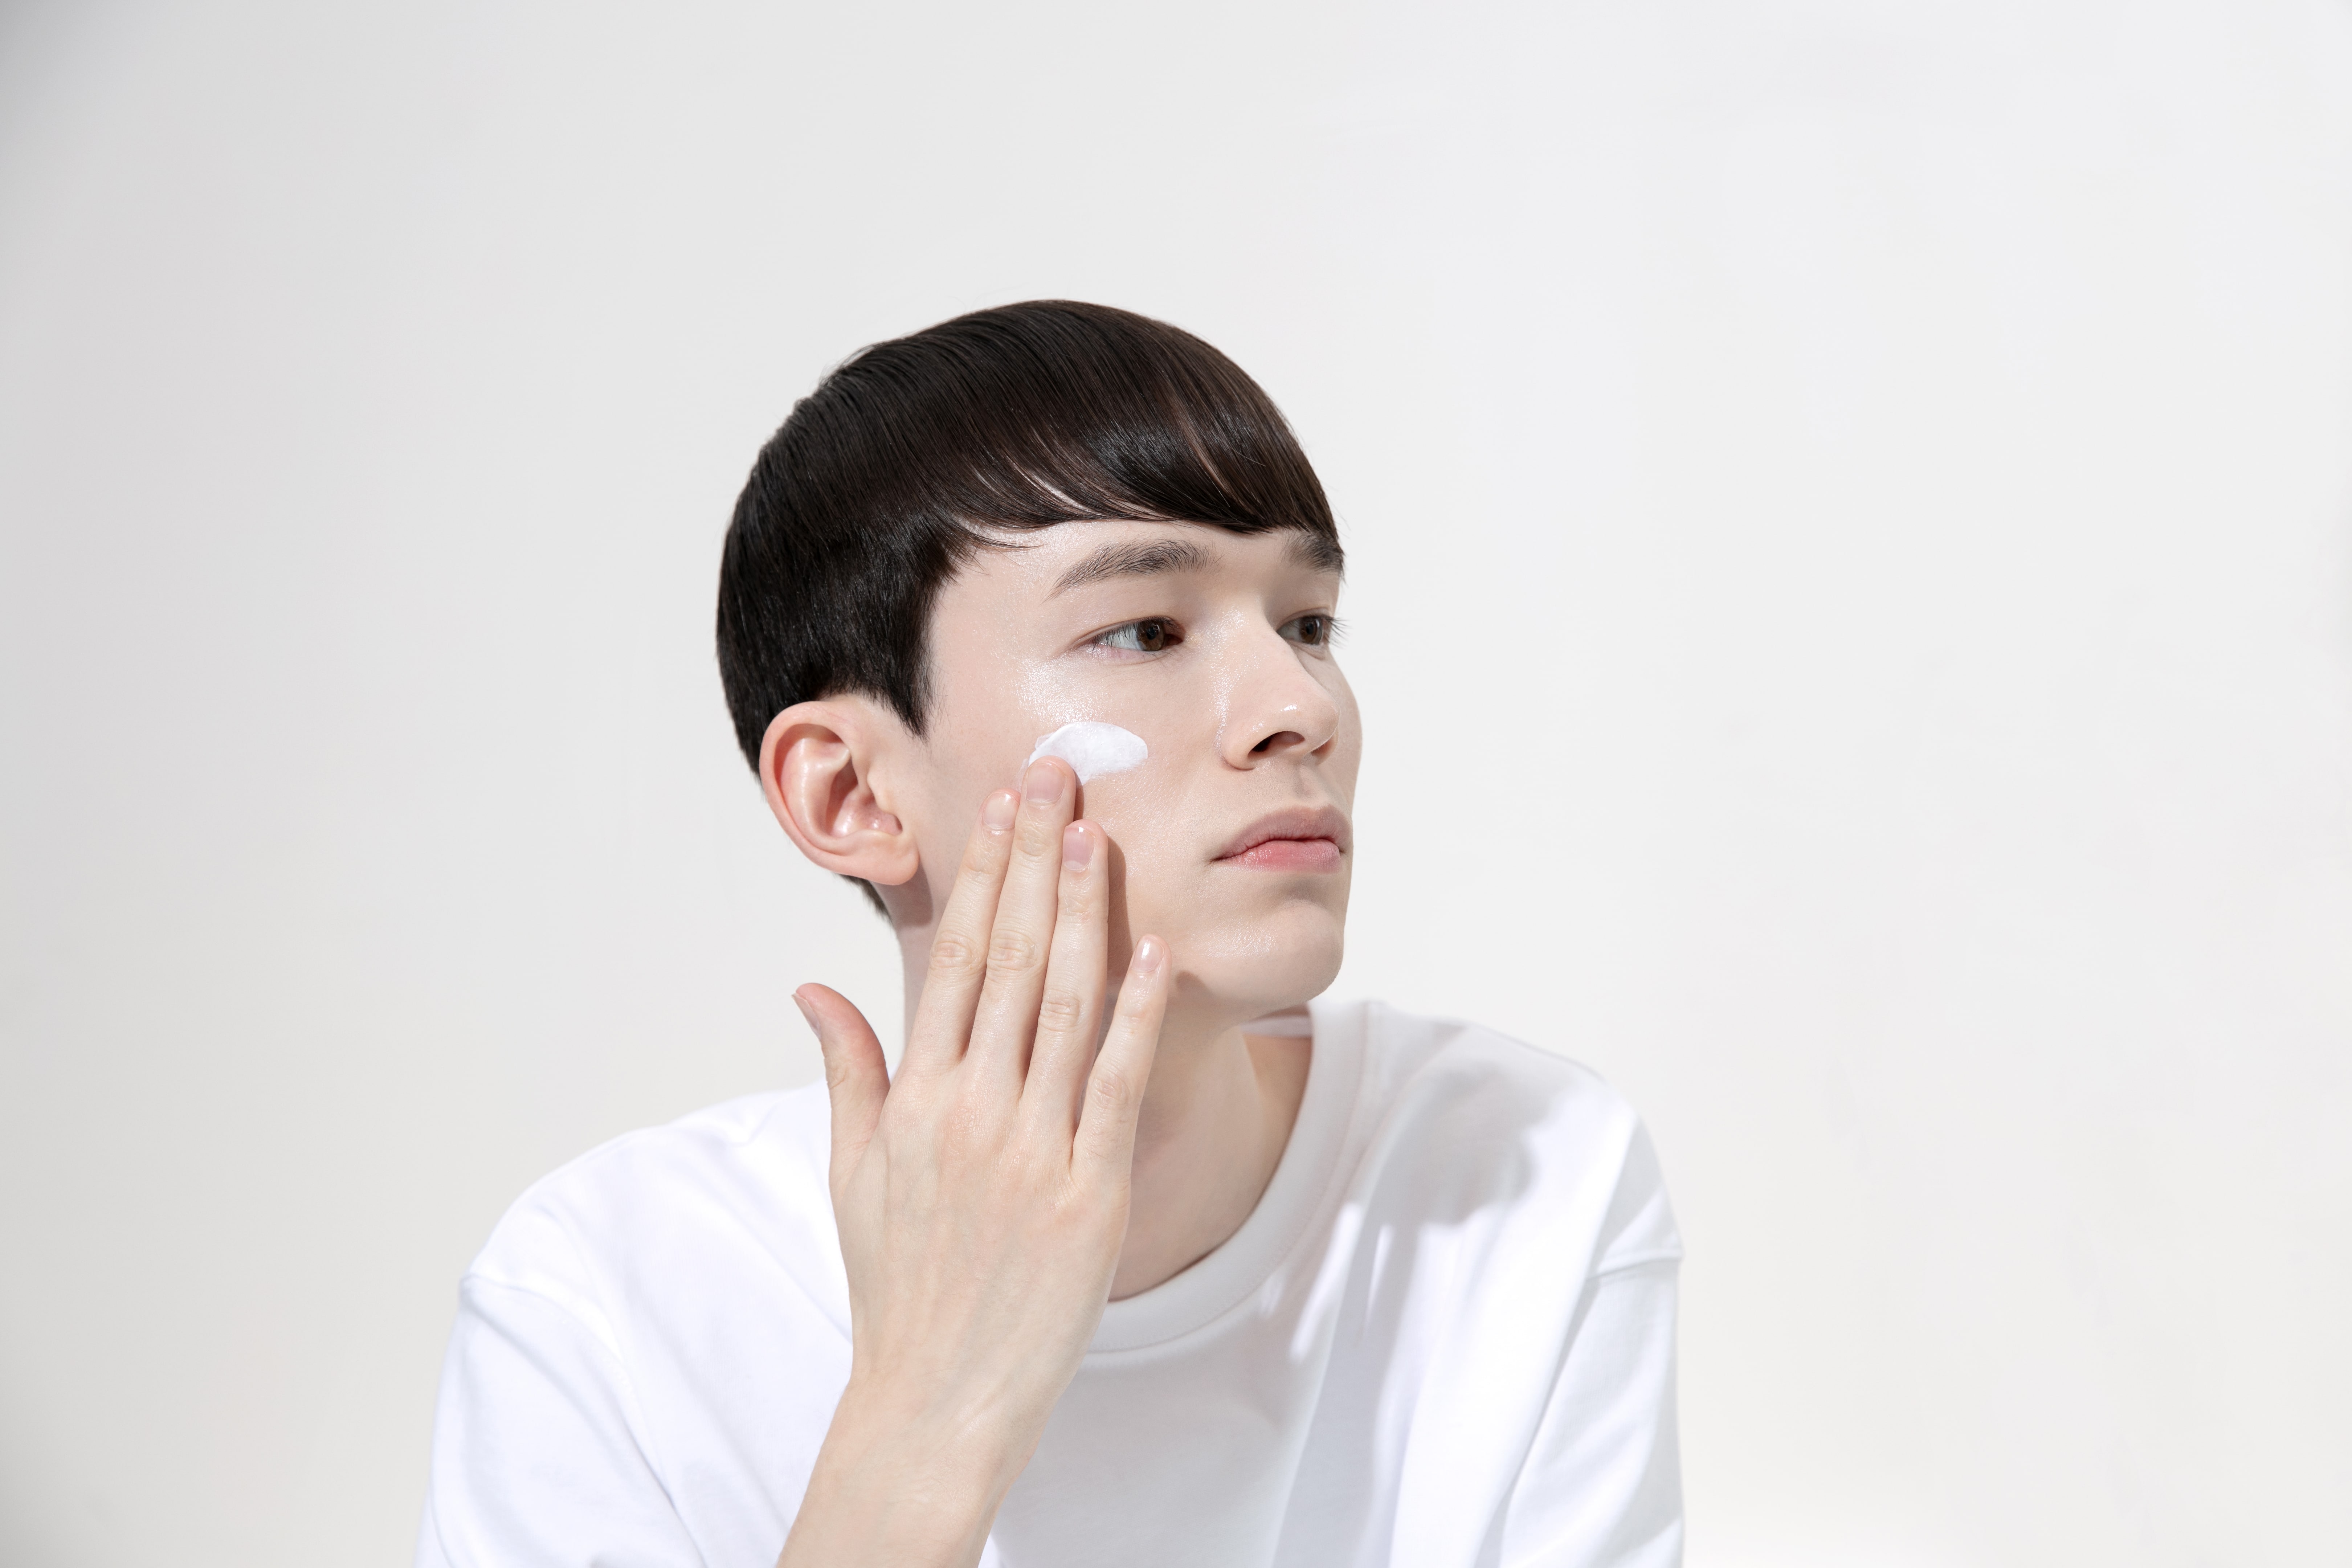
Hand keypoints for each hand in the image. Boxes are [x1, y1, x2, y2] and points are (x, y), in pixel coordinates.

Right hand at [777, 756, 1170, 1567]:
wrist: (936, 1395)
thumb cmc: (898, 1281)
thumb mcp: (852, 1171)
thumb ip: (845, 1068)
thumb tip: (811, 987)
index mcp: (914, 1099)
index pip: (952, 959)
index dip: (981, 876)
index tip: (1001, 808)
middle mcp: (970, 1111)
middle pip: (1009, 961)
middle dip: (1034, 863)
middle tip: (1058, 780)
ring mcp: (1032, 1151)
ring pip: (1064, 1008)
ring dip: (1085, 916)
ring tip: (1101, 838)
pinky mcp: (1091, 1194)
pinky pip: (1117, 1085)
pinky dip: (1136, 1016)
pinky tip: (1155, 951)